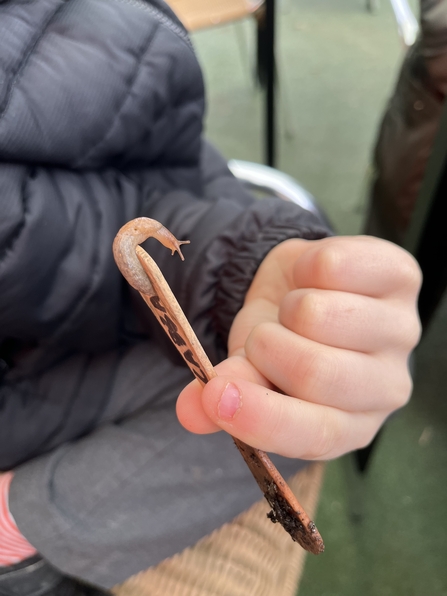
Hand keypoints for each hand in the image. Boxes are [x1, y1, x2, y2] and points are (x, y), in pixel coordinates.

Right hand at [176, 236, 421, 459]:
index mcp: (350, 425)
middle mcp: (388, 387)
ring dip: (287, 306)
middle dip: (267, 346)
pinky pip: (334, 265)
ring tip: (294, 309)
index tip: (214, 395)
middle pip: (316, 373)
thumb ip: (222, 397)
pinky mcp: (406, 277)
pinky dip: (305, 265)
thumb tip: (190, 411)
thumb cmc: (280, 342)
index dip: (262, 418)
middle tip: (263, 336)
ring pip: (319, 315)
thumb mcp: (247, 373)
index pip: (315, 434)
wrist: (303, 289)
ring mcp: (403, 331)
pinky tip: (314, 277)